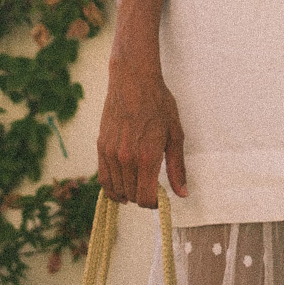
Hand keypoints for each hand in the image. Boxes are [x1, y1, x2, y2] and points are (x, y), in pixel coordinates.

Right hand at [96, 67, 187, 205]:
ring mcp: (111, 153)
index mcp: (147, 156)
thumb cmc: (158, 104)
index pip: (146, 198)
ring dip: (128, 193)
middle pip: (132, 195)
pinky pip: (103, 178)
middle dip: (143, 197)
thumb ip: (177, 167)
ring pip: (117, 189)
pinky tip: (121, 187)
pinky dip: (112, 187)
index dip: (154, 204)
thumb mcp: (175, 134)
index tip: (160, 198)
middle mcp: (126, 158)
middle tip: (152, 188)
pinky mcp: (101, 147)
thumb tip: (182, 193)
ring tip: (138, 185)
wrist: (133, 80)